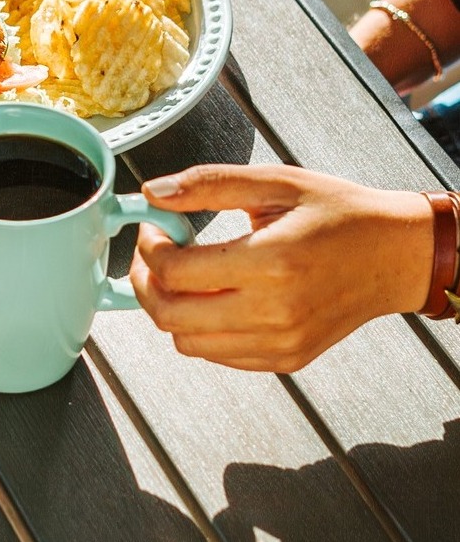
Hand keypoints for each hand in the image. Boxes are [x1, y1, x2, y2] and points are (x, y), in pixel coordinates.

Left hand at [129, 164, 434, 371]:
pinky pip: (217, 356)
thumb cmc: (339, 214)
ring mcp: (280, 342)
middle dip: (145, 283)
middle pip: (170, 315)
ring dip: (170, 308)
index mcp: (271, 260)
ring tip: (184, 276)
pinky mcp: (285, 359)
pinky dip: (201, 329)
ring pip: (187, 343)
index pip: (174, 271)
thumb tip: (154, 193)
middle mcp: (275, 310)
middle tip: (152, 257)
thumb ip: (209, 185)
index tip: (155, 228)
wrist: (395, 255)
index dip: (149, 248)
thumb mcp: (275, 183)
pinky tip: (214, 296)